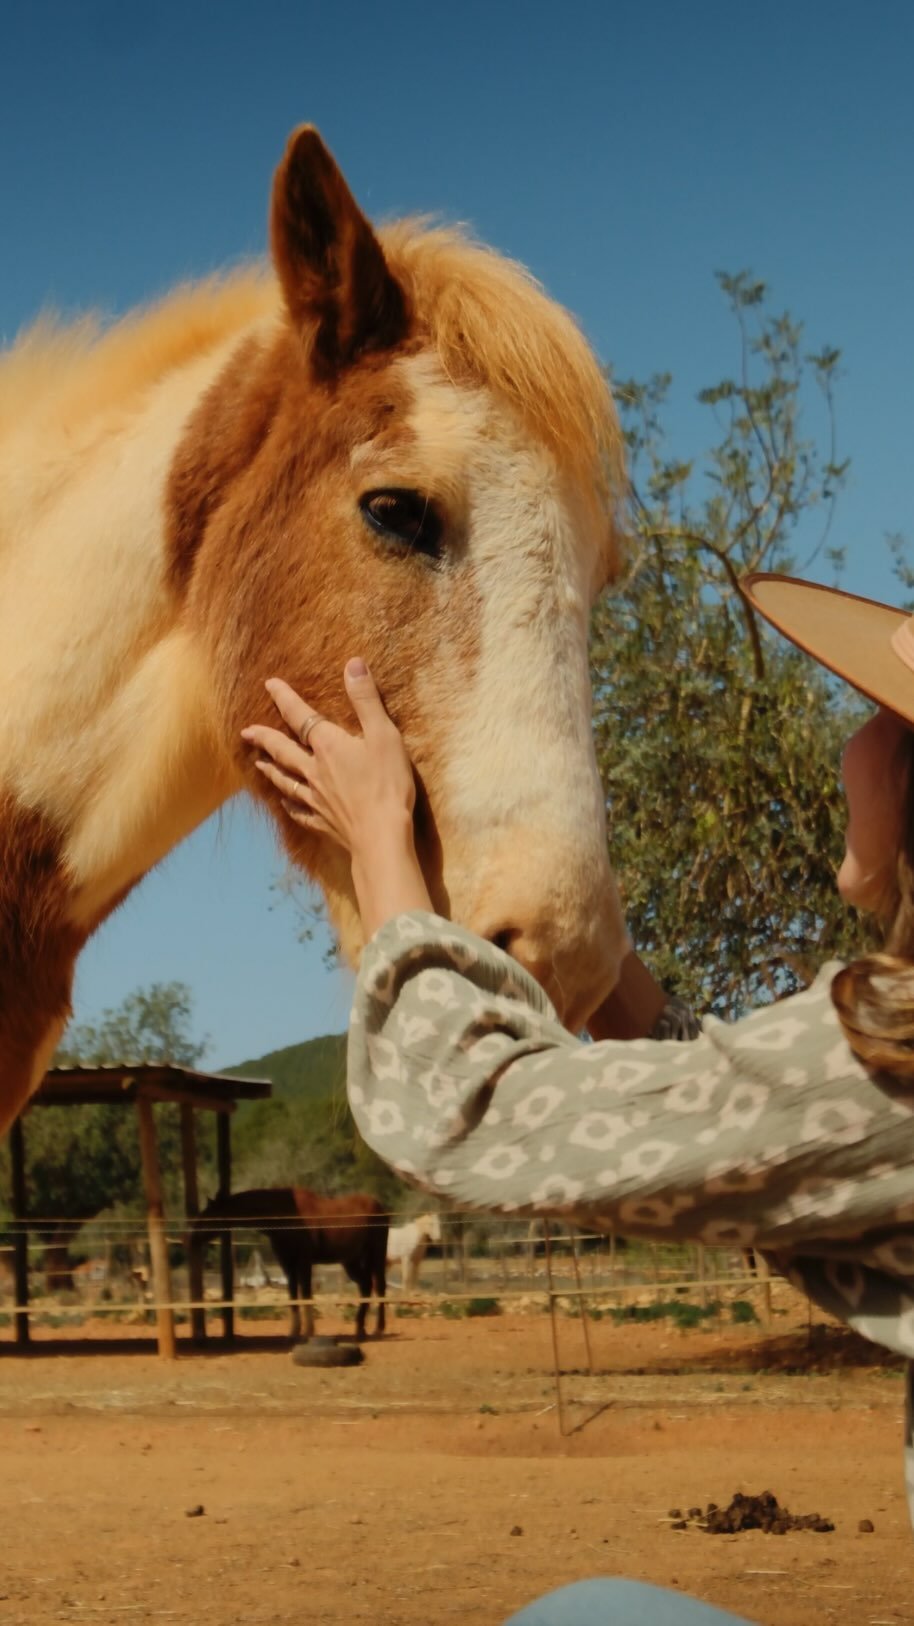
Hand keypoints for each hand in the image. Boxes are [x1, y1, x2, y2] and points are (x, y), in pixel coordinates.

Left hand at [241, 660, 432, 937]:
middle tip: (246, 731)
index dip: (284, 698)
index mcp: (328, 746)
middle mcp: (314, 770)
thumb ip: (366, 700)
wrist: (381, 836)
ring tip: (258, 763)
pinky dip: (289, 805)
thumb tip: (353, 664)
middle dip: (264, 738)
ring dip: (271, 770)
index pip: (301, 716)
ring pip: (285, 780)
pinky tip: (284, 804)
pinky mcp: (322, 821)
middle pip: (283, 750)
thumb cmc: (387, 784)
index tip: (269, 684)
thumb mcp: (383, 735)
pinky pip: (299, 811)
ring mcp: (316, 798)